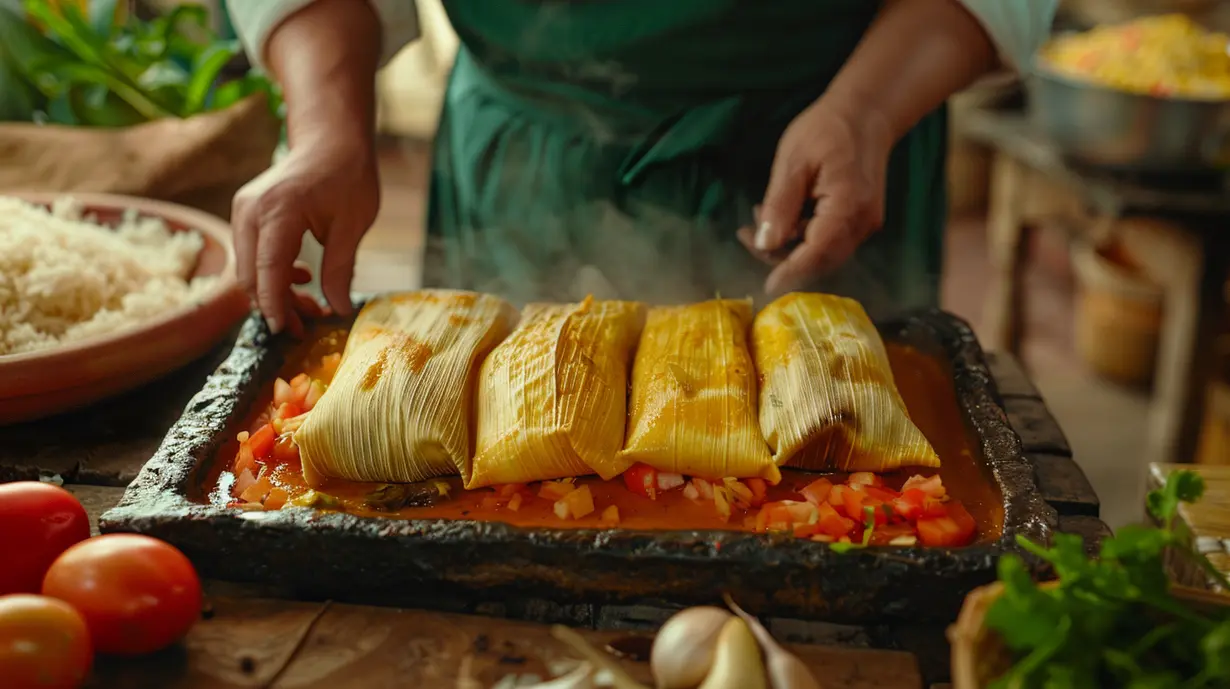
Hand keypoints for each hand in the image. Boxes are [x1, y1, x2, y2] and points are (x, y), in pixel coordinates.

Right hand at [231, 133, 378, 334]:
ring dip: (275, 292)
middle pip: (252, 275)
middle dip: (276, 306)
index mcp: (277, 211)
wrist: (330, 140)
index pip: (267, 271)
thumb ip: (341, 269)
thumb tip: (340, 309)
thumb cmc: (347, 176)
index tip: (286, 332)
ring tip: (311, 304)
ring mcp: (243, 210)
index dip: (275, 306)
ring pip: (249, 268)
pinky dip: (271, 274)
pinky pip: (252, 255)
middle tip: (307, 326)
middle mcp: (250, 210)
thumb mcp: (353, 225)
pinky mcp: (246, 214)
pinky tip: (301, 278)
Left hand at [738, 98, 893, 295]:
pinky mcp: (862, 219)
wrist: (867, 112)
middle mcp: (862, 223)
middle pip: (819, 259)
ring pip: (824, 253)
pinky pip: (831, 240)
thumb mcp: (793, 162)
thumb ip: (779, 206)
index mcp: (847, 208)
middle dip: (781, 257)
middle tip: (747, 236)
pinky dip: (804, 236)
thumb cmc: (827, 129)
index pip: (814, 254)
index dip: (788, 273)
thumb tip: (765, 245)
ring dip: (790, 246)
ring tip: (757, 220)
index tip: (764, 288)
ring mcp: (865, 223)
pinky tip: (782, 217)